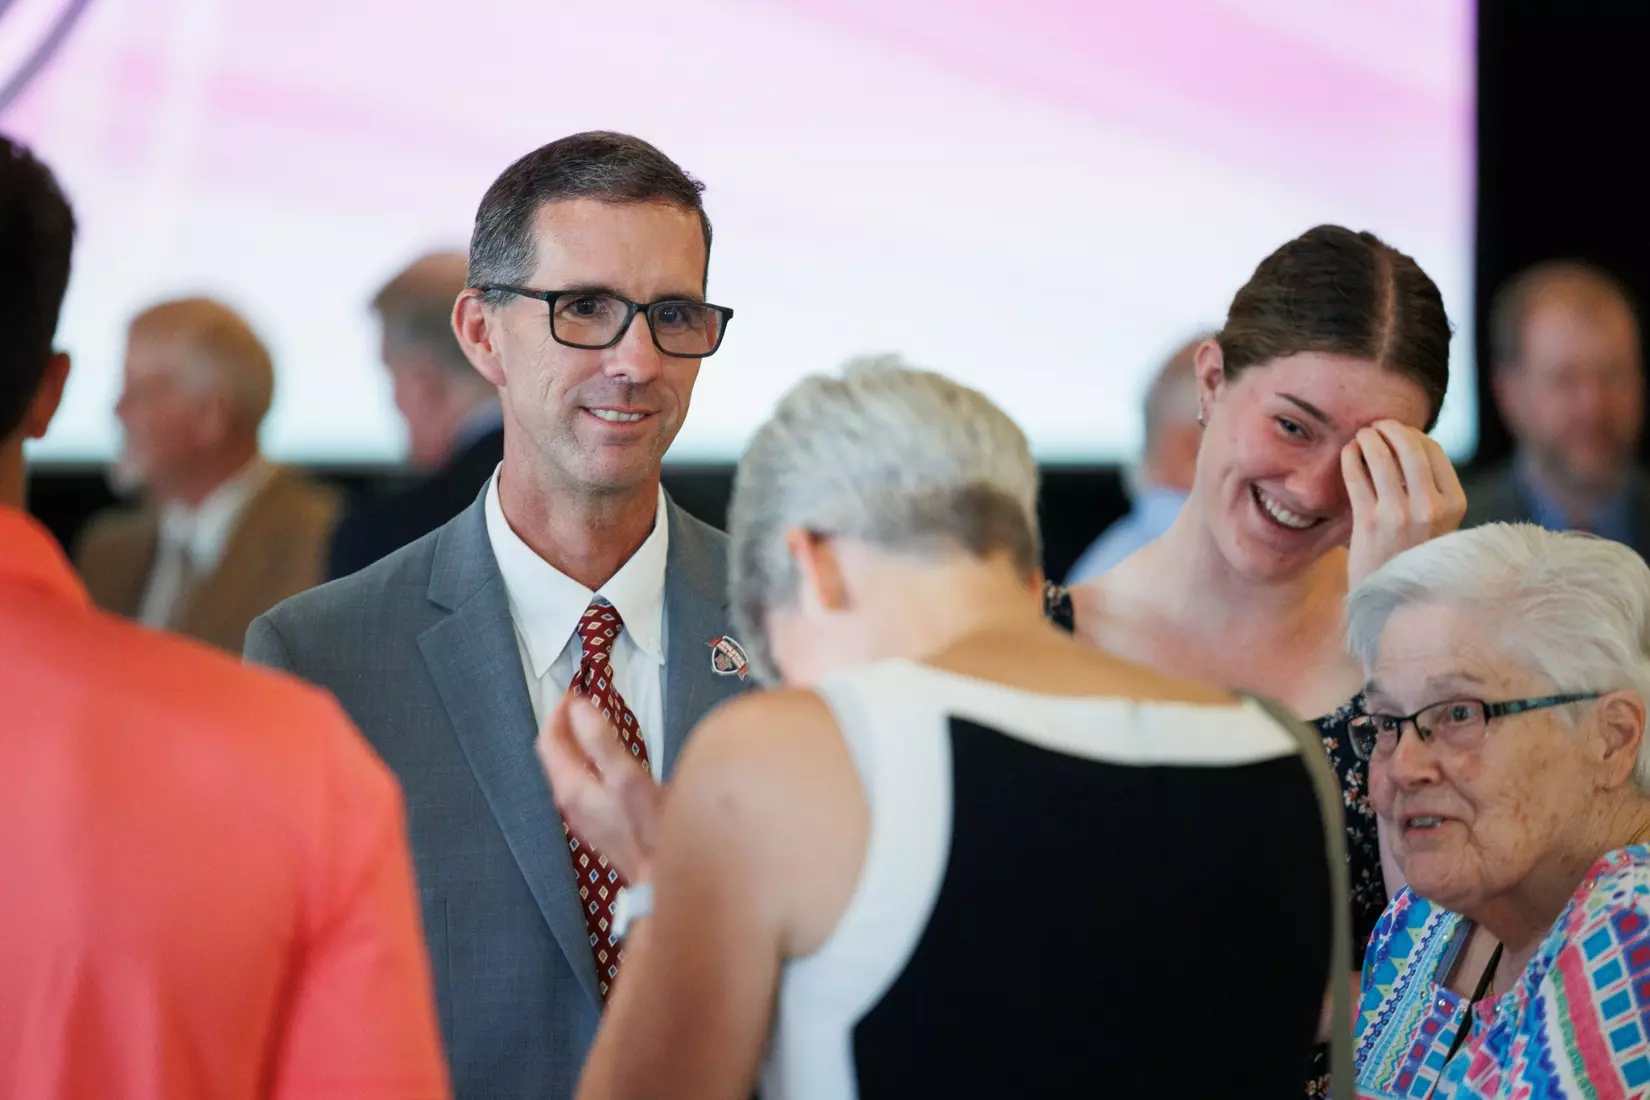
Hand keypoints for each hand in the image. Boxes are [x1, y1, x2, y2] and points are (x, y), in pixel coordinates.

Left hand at [536, 692, 661, 882]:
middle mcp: (570, 804)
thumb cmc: (651, 832)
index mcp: (571, 788)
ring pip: (569, 771)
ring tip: (596, 723)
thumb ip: (602, 742)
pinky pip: (583, 784)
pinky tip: (608, 761)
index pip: (549, 742)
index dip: (558, 713)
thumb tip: (578, 706)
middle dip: (566, 725)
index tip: (575, 691)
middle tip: (584, 702)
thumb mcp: (628, 780)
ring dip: (577, 744)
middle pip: (555, 756)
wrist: (661, 885)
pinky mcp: (600, 825)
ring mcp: (584, 817)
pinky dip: (589, 762)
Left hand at [1342, 420, 1465, 588]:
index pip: (1434, 451)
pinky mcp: (1370, 522)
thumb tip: (1408, 444)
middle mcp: (1432, 508)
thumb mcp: (1437, 525)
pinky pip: (1357, 476)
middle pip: (1410, 447)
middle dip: (1390, 429)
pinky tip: (1347, 453)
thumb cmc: (1411, 557)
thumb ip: (1430, 490)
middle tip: (1375, 425)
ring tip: (1360, 436)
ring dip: (1368, 438)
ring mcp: (1400, 515)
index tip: (1397, 432)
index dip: (1413, 434)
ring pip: (1382, 457)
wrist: (1393, 601)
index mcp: (1455, 505)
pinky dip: (1350, 457)